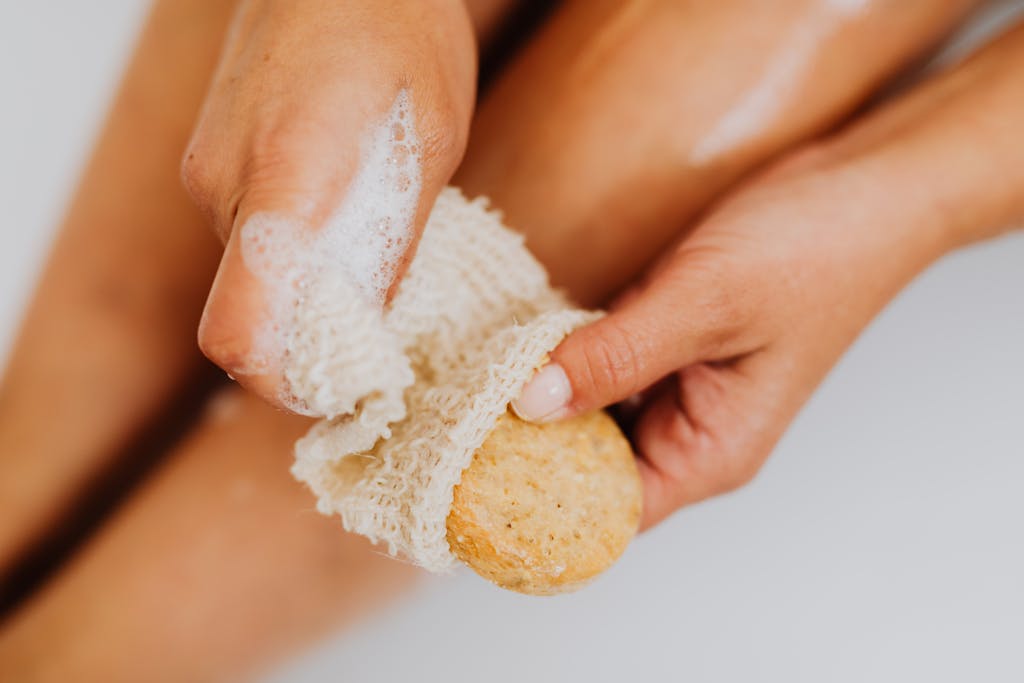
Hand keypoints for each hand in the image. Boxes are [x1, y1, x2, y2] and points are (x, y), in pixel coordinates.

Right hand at [182, 0, 476, 412]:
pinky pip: (248, 233)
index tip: (341, 386)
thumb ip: (388, 245)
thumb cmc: (397, 34)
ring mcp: (210, 169)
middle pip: (250, 312)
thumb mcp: (424, 150)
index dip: (282, 382)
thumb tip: (365, 330)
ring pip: (250, 272)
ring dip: (306, 287)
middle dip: (311, 337)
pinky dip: (291, 250)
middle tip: (382, 330)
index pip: (240, 332)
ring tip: (371, 256)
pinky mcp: (214, 157)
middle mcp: (226, 185)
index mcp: (284, 185)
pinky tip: (341, 218)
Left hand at [512, 22, 1023, 528]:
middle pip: (586, 466)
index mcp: (710, 451)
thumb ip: (615, 354)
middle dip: (522, 446)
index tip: (468, 474)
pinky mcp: (663, 344)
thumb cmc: (813, 249)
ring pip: (586, 415)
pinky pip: (596, 367)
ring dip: (535, 398)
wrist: (861, 187)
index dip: (536, 501)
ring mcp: (674, 387)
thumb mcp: (705, 302)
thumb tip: (529, 404)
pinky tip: (513, 342)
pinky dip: (559, 358)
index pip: (606, 511)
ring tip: (466, 382)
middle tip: (451, 417)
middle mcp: (688, 431)